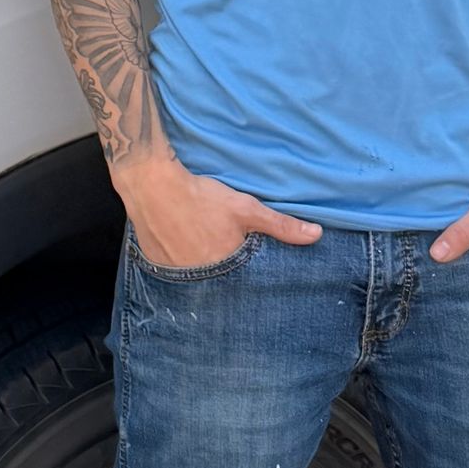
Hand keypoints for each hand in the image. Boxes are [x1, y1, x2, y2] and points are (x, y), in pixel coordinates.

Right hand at [119, 156, 323, 269]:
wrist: (152, 184)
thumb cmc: (201, 197)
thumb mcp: (245, 208)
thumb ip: (281, 225)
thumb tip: (316, 234)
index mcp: (224, 269)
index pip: (244, 283)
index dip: (246, 274)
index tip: (244, 264)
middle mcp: (199, 278)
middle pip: (218, 281)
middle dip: (224, 272)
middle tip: (219, 251)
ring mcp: (175, 273)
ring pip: (195, 277)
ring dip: (201, 269)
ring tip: (201, 248)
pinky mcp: (156, 264)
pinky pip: (173, 271)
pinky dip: (180, 262)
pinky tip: (181, 245)